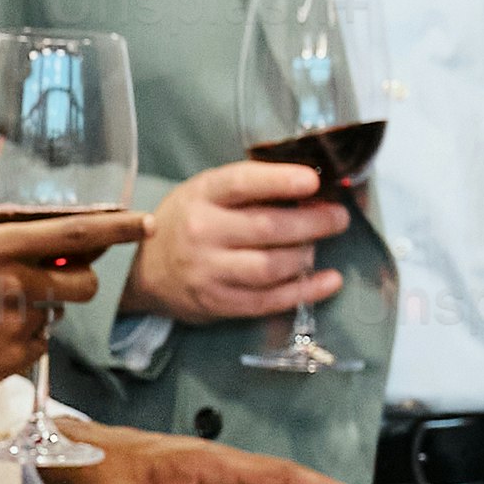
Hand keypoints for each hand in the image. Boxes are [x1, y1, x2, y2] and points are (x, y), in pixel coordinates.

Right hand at [0, 165, 142, 397]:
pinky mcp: (4, 364)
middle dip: (78, 279)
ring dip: (42, 312)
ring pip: (56, 319)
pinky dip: (21, 342)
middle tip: (51, 278)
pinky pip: (35, 351)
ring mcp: (11, 329)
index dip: (118, 227)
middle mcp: (13, 288)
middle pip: (83, 284)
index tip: (146, 223)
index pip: (75, 232)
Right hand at [132, 155, 354, 323]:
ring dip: (306, 256)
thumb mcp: (204, 193)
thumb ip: (248, 188)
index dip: (280, 181)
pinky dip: (306, 291)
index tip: (313, 180)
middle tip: (338, 218)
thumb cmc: (185, 224)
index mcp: (200, 196)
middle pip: (266, 228)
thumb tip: (310, 185)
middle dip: (312, 222)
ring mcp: (208, 272)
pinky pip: (269, 301)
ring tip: (317, 246)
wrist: (145, 274)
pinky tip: (329, 280)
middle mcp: (201, 233)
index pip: (242, 183)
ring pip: (271, 267)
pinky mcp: (218, 303)